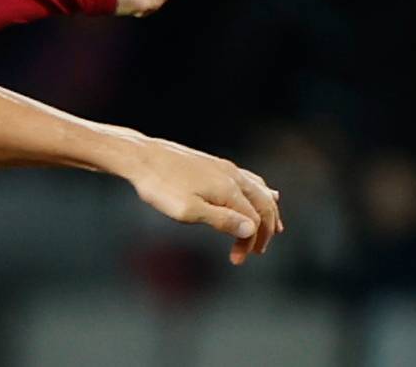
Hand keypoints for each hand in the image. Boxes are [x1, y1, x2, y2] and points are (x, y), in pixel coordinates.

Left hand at [120, 136, 281, 264]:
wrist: (140, 156)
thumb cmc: (160, 186)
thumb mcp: (187, 210)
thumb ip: (221, 220)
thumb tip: (252, 229)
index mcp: (228, 189)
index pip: (254, 221)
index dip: (250, 243)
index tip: (236, 260)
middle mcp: (233, 175)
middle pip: (263, 205)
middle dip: (265, 230)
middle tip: (257, 251)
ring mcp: (224, 167)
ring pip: (259, 190)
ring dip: (267, 211)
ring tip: (275, 228)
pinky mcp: (214, 163)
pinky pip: (248, 179)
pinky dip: (260, 192)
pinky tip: (263, 192)